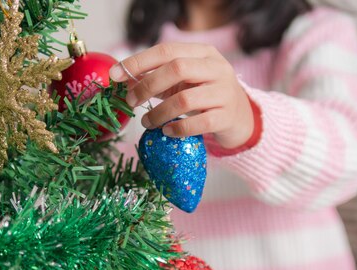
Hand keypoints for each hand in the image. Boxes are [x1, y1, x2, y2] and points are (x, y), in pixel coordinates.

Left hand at [109, 43, 254, 149]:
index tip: (115, 75)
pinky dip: (177, 128)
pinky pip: (198, 123)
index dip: (138, 62)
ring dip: (159, 112)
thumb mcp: (184, 83)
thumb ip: (159, 79)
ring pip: (185, 99)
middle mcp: (217, 68)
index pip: (166, 50)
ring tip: (147, 122)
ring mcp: (225, 93)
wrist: (241, 120)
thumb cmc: (206, 98)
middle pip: (177, 68)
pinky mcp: (227, 117)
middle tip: (131, 101)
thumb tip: (122, 80)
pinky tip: (167, 132)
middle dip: (147, 85)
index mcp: (204, 53)